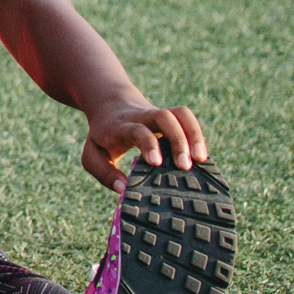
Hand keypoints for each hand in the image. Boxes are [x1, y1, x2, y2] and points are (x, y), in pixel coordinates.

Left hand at [79, 102, 206, 192]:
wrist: (110, 104)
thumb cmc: (102, 135)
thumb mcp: (92, 154)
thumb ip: (104, 173)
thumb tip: (123, 189)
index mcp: (120, 126)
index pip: (137, 130)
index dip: (148, 143)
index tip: (156, 163)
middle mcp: (142, 117)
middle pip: (164, 117)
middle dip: (177, 140)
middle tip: (184, 166)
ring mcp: (158, 115)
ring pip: (181, 114)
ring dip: (194, 134)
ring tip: (201, 159)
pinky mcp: (171, 117)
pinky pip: (188, 119)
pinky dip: (197, 134)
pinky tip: (201, 155)